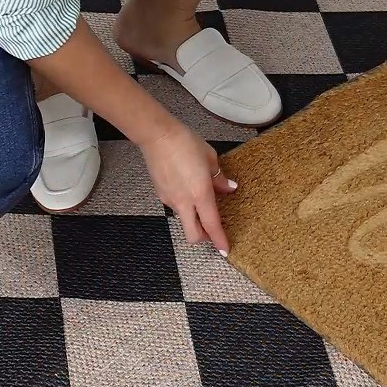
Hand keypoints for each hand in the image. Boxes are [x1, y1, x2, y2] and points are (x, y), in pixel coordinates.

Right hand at [138, 117, 236, 255]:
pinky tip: (188, 191)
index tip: (225, 250)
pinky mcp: (160, 194)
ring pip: (184, 220)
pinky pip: (176, 207)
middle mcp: (183, 202)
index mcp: (200, 194)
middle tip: (213, 232)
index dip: (219, 239)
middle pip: (193, 234)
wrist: (157, 136)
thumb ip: (219, 178)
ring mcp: (170, 200)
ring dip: (194, 219)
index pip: (211, 224)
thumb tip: (228, 188)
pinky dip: (185, 206)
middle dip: (204, 239)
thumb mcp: (210, 158)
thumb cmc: (186, 143)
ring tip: (202, 203)